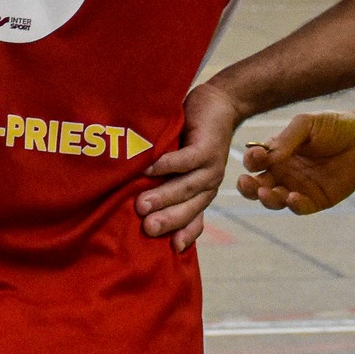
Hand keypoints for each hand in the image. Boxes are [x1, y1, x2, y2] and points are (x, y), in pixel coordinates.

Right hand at [137, 82, 242, 251]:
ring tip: (141, 204)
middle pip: (189, 208)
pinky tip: (149, 169)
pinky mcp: (207, 147)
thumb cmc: (191, 136)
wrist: (221, 104)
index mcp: (201, 194)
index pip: (194, 221)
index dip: (184, 235)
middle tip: (146, 228)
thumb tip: (134, 203)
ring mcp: (211, 167)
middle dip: (168, 220)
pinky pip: (187, 160)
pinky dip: (167, 165)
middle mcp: (208, 185)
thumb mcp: (180, 165)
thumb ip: (165, 183)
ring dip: (164, 196)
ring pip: (187, 187)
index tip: (170, 249)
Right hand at [238, 109, 354, 213]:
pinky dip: (293, 205)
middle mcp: (283, 172)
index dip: (251, 161)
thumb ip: (286, 139)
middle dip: (248, 187)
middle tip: (247, 183)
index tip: (256, 158)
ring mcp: (298, 187)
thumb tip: (268, 156)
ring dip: (267, 199)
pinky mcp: (316, 200)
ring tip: (267, 193)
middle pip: (257, 185)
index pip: (255, 161)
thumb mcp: (306, 124)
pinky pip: (299, 208)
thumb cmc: (334, 126)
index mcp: (276, 153)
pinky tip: (292, 198)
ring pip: (274, 200)